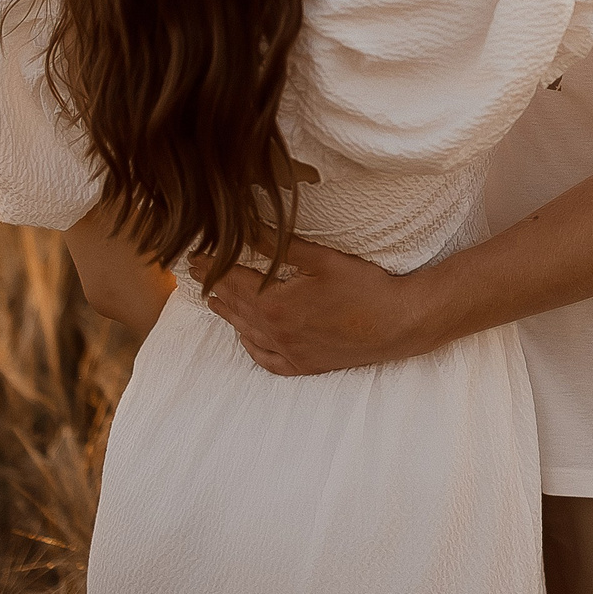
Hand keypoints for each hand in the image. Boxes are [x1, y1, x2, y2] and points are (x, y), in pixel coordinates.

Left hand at [194, 239, 434, 375]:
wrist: (398, 325)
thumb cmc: (364, 288)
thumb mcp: (322, 259)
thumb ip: (280, 245)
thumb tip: (248, 227)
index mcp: (275, 305)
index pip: (230, 282)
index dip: (211, 268)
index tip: (195, 256)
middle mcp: (275, 333)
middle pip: (234, 307)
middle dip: (213, 286)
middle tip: (196, 272)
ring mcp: (289, 352)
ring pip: (246, 332)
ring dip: (227, 314)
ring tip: (213, 299)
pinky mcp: (304, 365)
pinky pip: (266, 359)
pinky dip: (251, 347)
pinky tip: (246, 337)